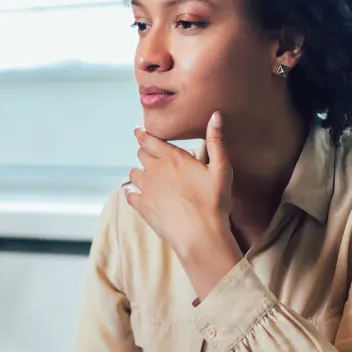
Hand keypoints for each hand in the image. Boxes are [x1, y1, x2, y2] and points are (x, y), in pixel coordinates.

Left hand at [125, 111, 242, 301]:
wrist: (200, 235)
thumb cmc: (214, 204)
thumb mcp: (222, 170)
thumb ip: (216, 141)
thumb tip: (215, 115)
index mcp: (174, 158)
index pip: (151, 140)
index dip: (143, 134)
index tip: (138, 131)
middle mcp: (156, 170)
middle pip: (141, 154)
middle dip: (144, 152)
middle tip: (147, 152)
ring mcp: (146, 189)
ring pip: (134, 173)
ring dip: (139, 172)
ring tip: (145, 175)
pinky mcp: (142, 207)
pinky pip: (129, 194)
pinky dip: (131, 192)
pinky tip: (134, 194)